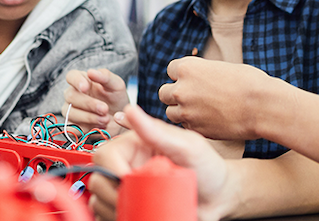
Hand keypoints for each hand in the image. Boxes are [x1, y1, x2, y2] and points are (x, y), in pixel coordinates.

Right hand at [62, 69, 129, 134]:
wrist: (120, 120)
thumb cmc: (116, 98)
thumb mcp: (116, 85)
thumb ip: (105, 76)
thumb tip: (91, 72)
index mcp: (82, 80)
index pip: (71, 76)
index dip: (76, 81)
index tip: (85, 88)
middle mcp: (73, 94)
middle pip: (70, 96)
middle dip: (89, 103)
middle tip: (105, 109)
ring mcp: (70, 111)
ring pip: (70, 113)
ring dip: (89, 117)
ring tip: (105, 119)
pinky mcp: (72, 126)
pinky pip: (73, 128)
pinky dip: (87, 128)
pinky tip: (99, 126)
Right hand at [89, 105, 232, 220]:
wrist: (220, 197)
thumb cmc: (208, 167)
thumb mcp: (187, 146)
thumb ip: (157, 131)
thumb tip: (130, 109)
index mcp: (134, 145)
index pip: (105, 155)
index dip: (112, 170)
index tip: (129, 181)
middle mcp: (126, 166)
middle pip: (98, 179)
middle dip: (112, 195)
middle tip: (137, 202)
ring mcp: (127, 188)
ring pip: (99, 201)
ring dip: (114, 210)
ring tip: (143, 211)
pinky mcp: (131, 207)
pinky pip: (108, 216)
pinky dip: (116, 219)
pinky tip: (135, 218)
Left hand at [159, 57, 274, 139]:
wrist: (262, 106)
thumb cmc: (249, 83)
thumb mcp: (221, 68)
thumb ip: (202, 74)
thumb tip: (196, 79)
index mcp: (188, 68)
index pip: (171, 70)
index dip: (182, 75)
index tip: (193, 80)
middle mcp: (182, 89)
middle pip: (164, 93)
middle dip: (176, 95)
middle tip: (193, 97)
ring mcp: (186, 112)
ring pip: (170, 112)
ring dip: (181, 111)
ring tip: (201, 111)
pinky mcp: (195, 130)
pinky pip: (185, 127)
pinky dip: (193, 125)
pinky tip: (210, 121)